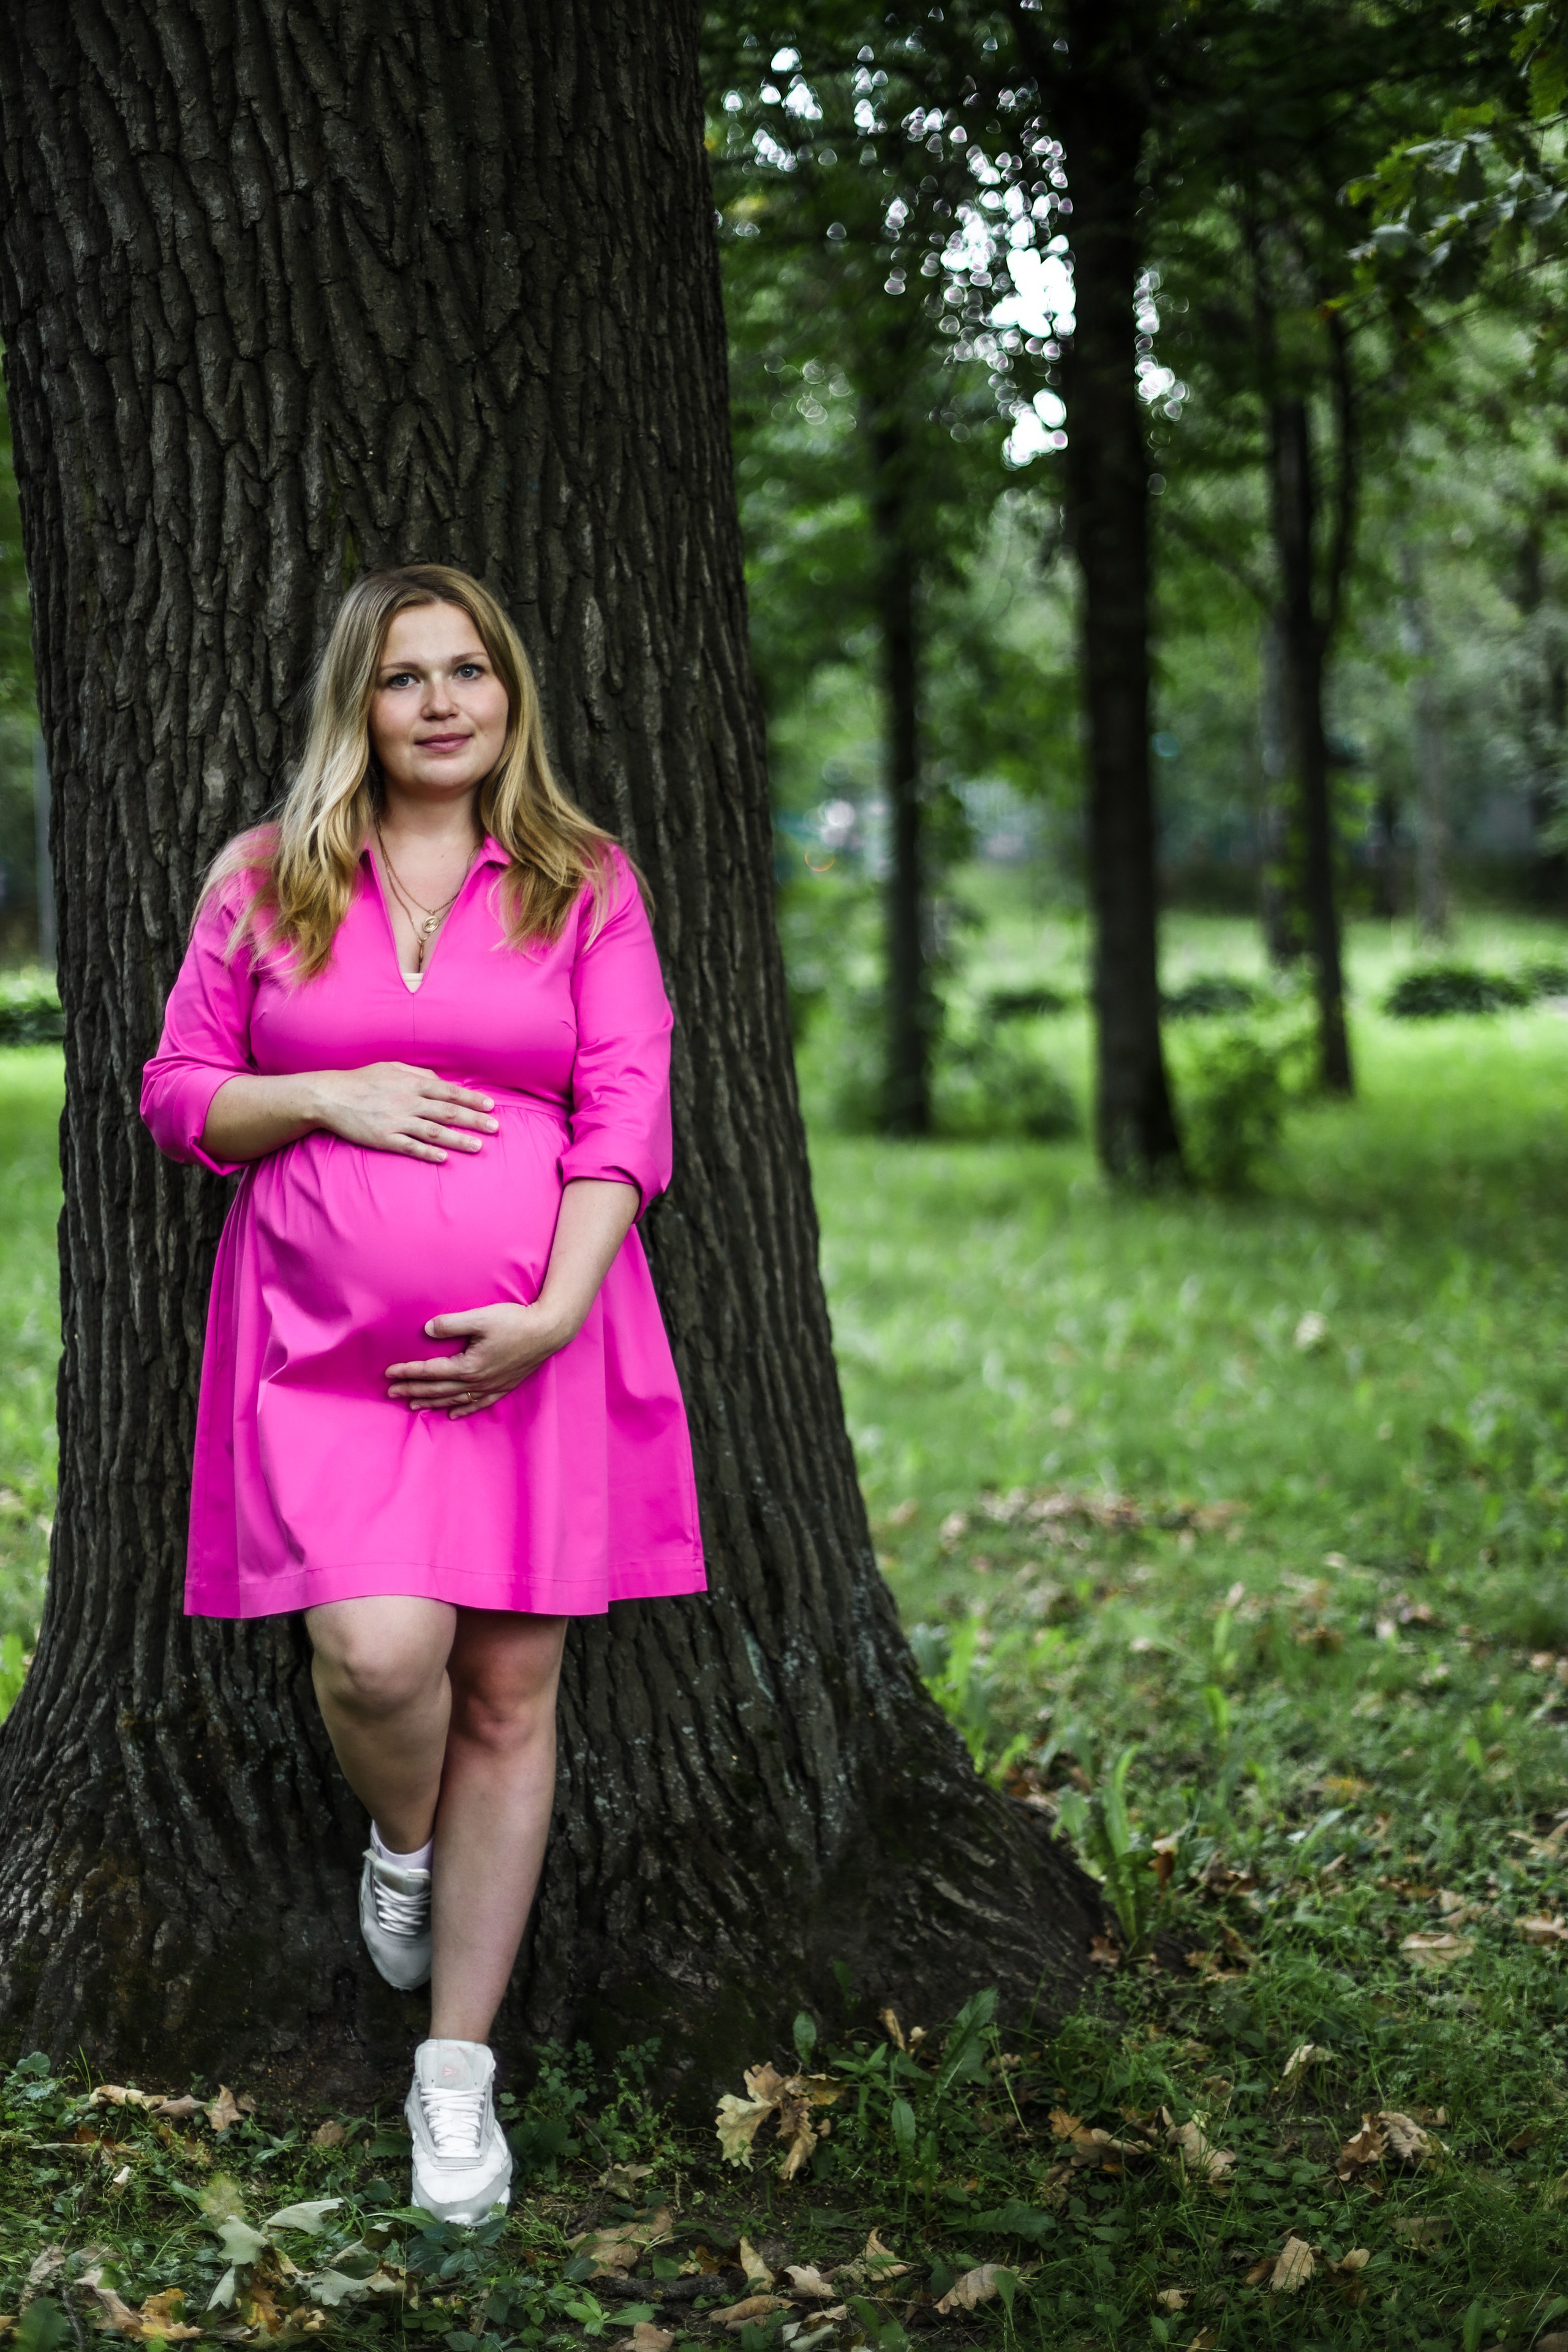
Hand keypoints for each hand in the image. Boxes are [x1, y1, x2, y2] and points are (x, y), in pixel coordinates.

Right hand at [314, 1062, 498, 1161]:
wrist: (329, 1096)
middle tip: (495, 1128)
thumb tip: (440, 1079)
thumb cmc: (362, 1080)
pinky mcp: (384, 1138)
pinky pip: (410, 1147)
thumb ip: (418, 1073)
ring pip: (434, 1132)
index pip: (449, 1091)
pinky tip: (444, 1159)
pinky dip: (428, 1153)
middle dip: (474, 1120)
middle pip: (448, 1112)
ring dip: (458, 1140)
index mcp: (412, 1083)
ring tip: (478, 1147)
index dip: (472, 1099)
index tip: (491, 1106)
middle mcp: (408, 1101)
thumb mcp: (391, 1068)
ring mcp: (396, 1121)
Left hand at [385, 1302, 574, 1416]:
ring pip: (455, 1400)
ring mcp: (491, 1386)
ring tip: (413, 1406)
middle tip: (391, 1393)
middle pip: (438, 1389)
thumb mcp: (480, 1318)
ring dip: (432, 1403)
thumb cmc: (515, 1321)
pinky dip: (463, 1410)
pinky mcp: (504, 1386)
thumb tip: (427, 1330)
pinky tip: (452, 1414)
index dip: (408, 1372)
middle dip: (413, 1391)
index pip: (430, 1371)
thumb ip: (451, 1324)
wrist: (549, 1331)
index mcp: (468, 1366)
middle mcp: (477, 1381)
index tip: (389, 1374)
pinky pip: (479, 1403)